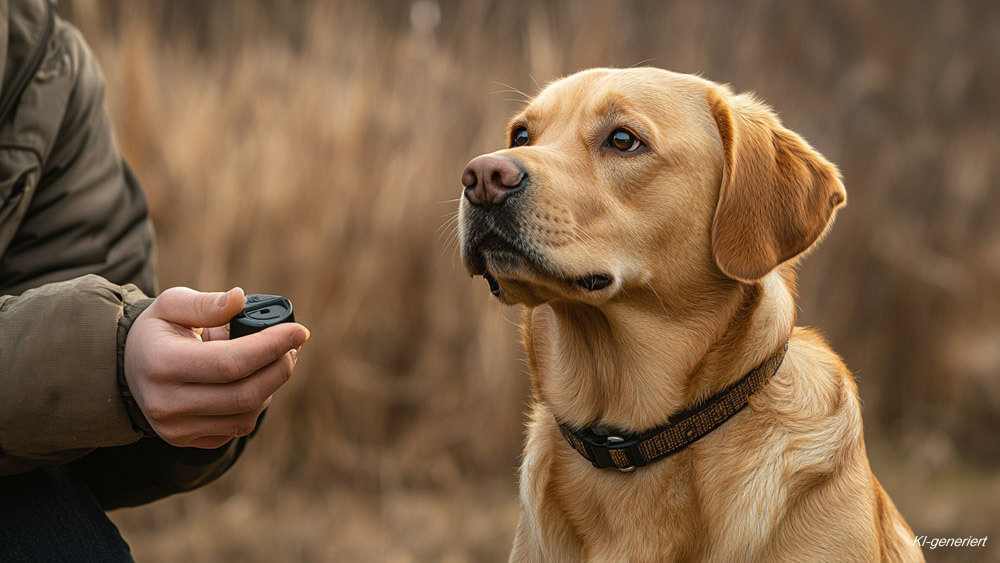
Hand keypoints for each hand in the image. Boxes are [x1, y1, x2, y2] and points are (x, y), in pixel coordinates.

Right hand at [124, 286, 308, 447]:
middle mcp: (166, 404)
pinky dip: (256, 403)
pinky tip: (258, 379)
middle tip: (294, 346)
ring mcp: (176, 429)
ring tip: (278, 359)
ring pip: (246, 416)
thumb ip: (205, 303)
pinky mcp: (188, 441)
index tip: (299, 331)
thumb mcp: (171, 305)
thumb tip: (239, 298)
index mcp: (161, 364)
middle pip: (243, 395)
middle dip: (280, 368)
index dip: (271, 347)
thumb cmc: (159, 330)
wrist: (130, 368)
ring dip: (272, 386)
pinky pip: (237, 427)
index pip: (230, 362)